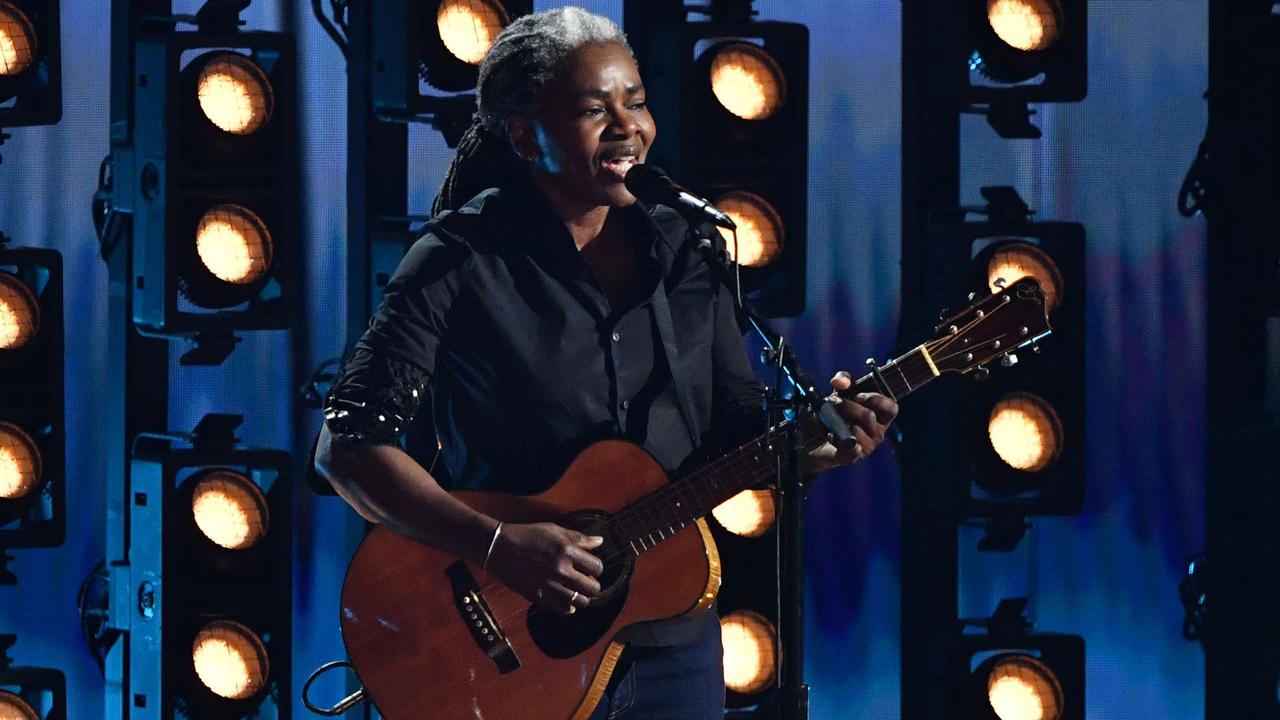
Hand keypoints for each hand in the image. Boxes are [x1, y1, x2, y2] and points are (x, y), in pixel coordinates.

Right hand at [484, 522, 603, 614]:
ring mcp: (549, 585)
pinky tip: (567, 601)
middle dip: (593, 585)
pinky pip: (562, 610)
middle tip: (587, 582)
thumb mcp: (554, 530)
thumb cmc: (527, 535)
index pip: (596, 567)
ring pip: (580, 601)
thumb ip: (579, 538)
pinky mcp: (538, 596)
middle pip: (592, 587)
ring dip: (583, 598)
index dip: (597, 568)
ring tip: (577, 592)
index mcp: (566, 550)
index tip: (591, 568)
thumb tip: (599, 541)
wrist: (499, 547)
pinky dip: (568, 608)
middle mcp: (560, 569)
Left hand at [804, 371, 898, 473]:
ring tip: (826, 417)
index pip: (891, 408)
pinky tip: (829, 432)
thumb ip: (843, 380)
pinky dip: (835, 436)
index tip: (857, 396)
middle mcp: (879, 432)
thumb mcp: (841, 391)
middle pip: (868, 416)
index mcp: (882, 416)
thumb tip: (838, 382)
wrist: (816, 439)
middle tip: (831, 401)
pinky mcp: (854, 457)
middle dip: (847, 406)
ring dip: (837, 420)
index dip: (876, 400)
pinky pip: (847, 446)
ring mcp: (868, 446)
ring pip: (856, 430)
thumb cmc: (837, 412)